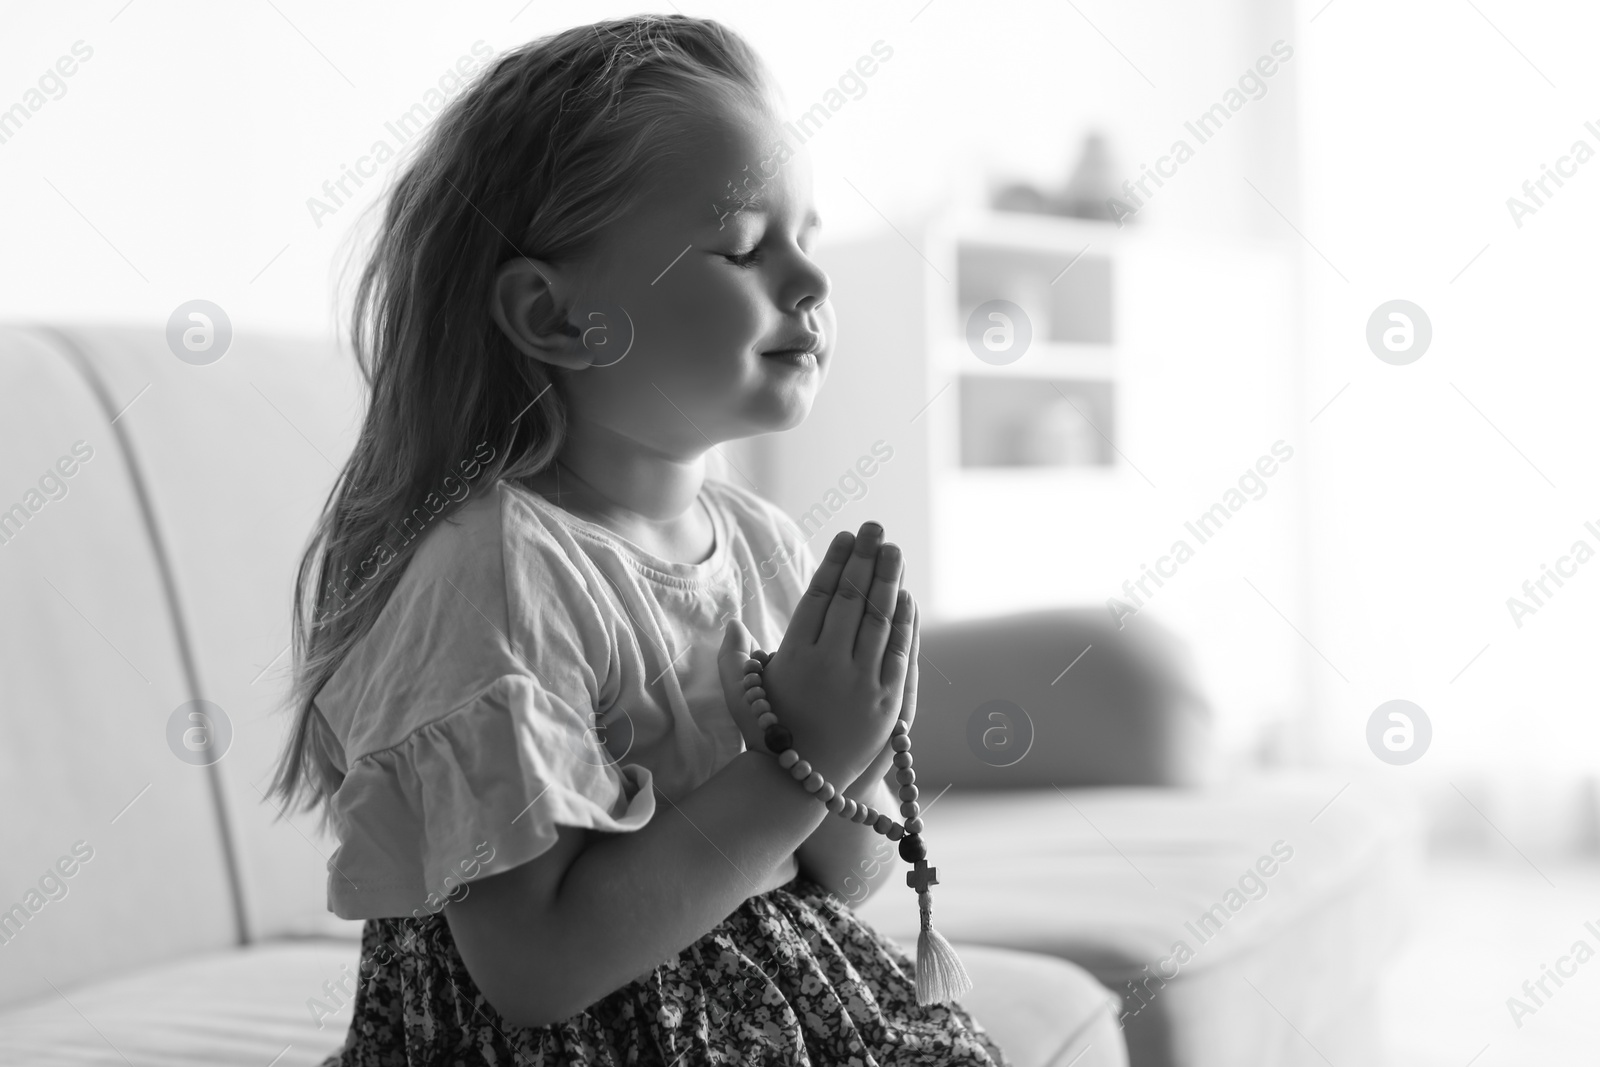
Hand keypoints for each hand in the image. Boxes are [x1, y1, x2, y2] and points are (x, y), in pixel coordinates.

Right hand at [717, 522, 914, 785]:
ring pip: (879, 618)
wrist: (801, 786)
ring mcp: (862, 682)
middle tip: (876, 528)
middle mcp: (830, 664)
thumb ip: (735, 658)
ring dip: (889, 579)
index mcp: (795, 656)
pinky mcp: (887, 702)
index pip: (819, 594)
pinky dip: (905, 621)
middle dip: (865, 558)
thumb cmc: (767, 735)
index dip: (835, 562)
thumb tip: (734, 625)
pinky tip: (906, 596)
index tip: (845, 536)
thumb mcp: (740, 695)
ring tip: (894, 550)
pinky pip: (900, 651)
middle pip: (852, 598)